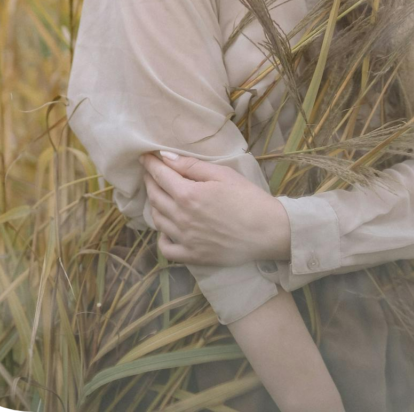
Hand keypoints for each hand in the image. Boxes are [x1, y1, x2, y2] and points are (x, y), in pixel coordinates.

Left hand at [140, 151, 289, 266]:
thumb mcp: (222, 174)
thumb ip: (192, 166)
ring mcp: (185, 239)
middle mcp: (181, 218)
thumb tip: (166, 157)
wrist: (268, 231)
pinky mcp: (192, 256)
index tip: (145, 156)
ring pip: (157, 220)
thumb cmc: (248, 198)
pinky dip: (161, 236)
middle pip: (155, 196)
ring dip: (154, 204)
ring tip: (158, 194)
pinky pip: (166, 248)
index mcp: (188, 195)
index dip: (150, 164)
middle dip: (150, 180)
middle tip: (150, 171)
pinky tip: (166, 227)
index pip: (160, 175)